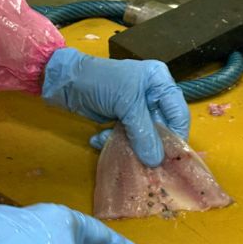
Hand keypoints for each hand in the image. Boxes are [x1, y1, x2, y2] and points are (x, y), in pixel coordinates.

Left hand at [42, 47, 189, 165]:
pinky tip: (98, 138)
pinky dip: (114, 140)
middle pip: (162, 127)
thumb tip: (156, 160)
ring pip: (144, 135)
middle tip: (144, 163)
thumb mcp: (125, 103)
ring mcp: (135, 107)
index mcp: (159, 81)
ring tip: (119, 151)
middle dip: (151, 144)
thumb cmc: (99, 81)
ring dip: (130, 145)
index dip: (176, 136)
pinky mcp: (120, 117)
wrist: (64, 80)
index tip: (170, 159)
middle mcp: (152, 94)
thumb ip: (143, 132)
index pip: (179, 113)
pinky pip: (126, 136)